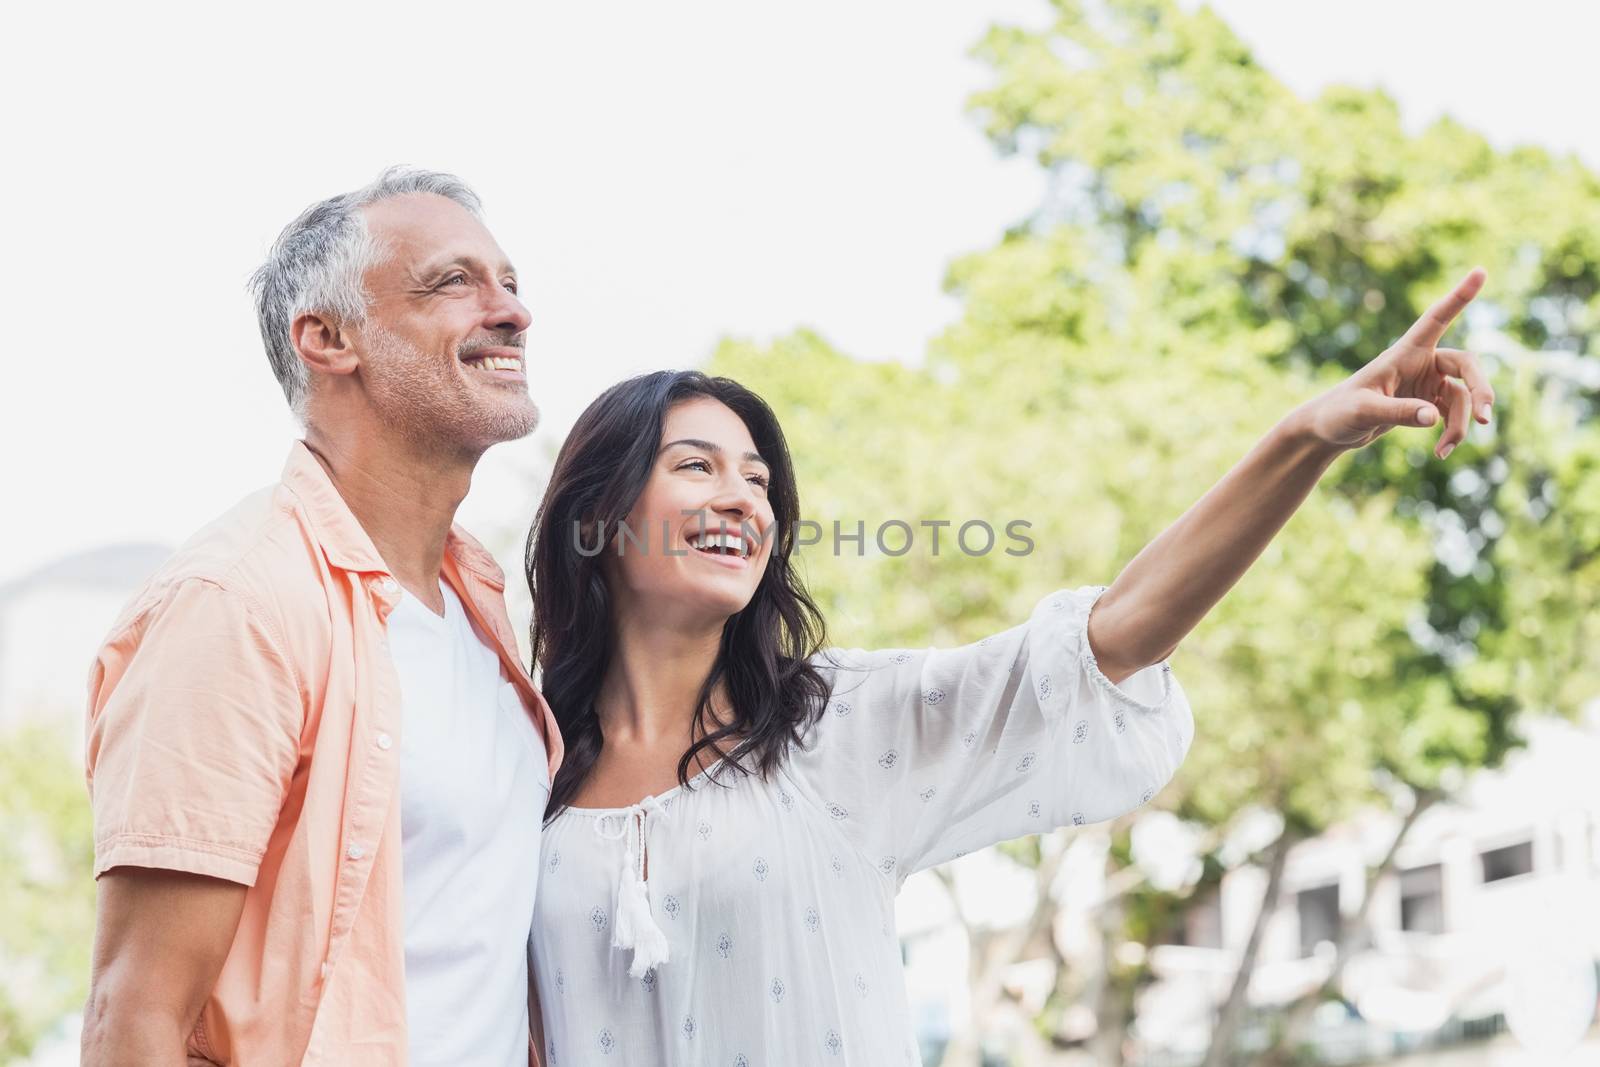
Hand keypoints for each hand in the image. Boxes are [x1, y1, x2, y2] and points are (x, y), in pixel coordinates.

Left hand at [1300, 268, 1495, 456]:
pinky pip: (1452, 414)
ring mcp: (1426, 383)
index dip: (1459, 296)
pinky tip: (1440, 453)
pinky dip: (1452, 432)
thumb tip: (1434, 417)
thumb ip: (1397, 412)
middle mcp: (1420, 363)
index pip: (1436, 318)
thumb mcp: (1363, 412)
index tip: (1481, 270)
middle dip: (1479, 390)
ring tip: (1444, 451)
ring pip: (1463, 396)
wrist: (1327, 431)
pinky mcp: (1427, 403)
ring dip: (1460, 424)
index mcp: (1403, 353)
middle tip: (1484, 417)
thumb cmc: (1338, 413)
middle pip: (1467, 366)